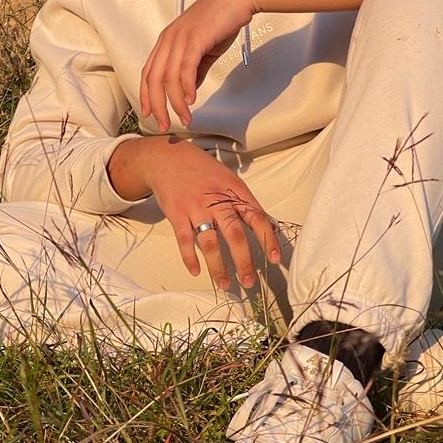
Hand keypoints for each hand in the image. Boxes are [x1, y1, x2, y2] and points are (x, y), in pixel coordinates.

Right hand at [108, 136, 280, 288]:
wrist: (168, 158)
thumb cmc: (203, 171)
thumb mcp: (228, 179)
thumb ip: (243, 202)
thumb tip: (265, 226)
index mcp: (234, 191)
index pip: (256, 217)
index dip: (267, 239)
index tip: (274, 258)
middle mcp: (216, 200)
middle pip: (234, 235)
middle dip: (244, 261)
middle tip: (250, 282)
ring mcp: (195, 208)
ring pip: (210, 243)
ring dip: (218, 267)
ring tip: (226, 284)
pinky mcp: (177, 214)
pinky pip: (184, 241)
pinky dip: (190, 258)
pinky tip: (196, 271)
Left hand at [140, 0, 253, 130]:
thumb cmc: (222, 20)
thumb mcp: (203, 48)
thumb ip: (195, 70)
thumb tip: (189, 91)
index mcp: (167, 40)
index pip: (148, 72)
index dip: (147, 95)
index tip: (150, 114)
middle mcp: (168, 39)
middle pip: (153, 79)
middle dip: (157, 105)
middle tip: (164, 126)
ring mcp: (180, 38)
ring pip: (168, 77)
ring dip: (175, 102)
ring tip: (185, 119)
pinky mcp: (195, 38)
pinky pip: (185, 68)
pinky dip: (186, 87)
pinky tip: (191, 101)